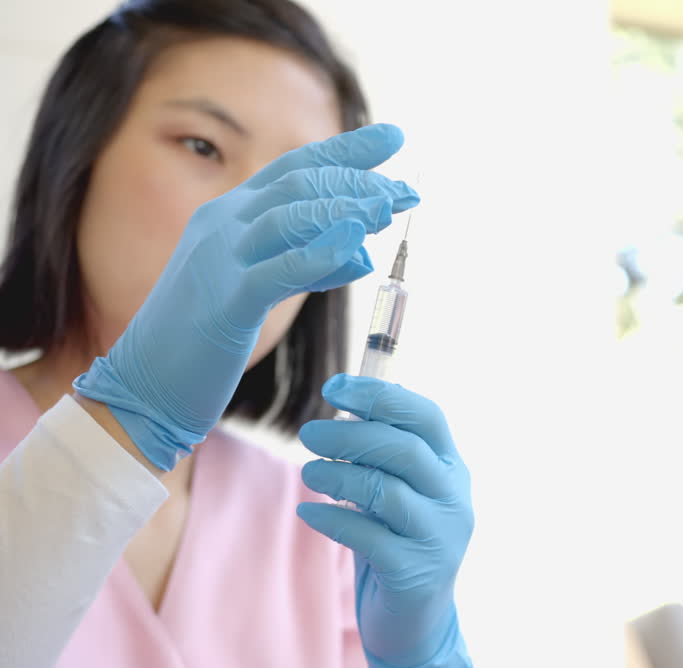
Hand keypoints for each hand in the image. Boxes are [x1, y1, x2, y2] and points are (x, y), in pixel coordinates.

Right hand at [73, 124, 417, 470]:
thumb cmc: (204, 339)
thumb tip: (363, 251)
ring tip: (390, 208)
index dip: (346, 148)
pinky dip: (321, 254)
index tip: (394, 136)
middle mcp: (222, 224)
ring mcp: (221, 259)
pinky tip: (358, 245)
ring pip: (291, 215)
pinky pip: (280, 270)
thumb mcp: (263, 290)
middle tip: (406, 190)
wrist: (144, 385)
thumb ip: (309, 265)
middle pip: (299, 182)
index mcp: (228, 216)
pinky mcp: (226, 302)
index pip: (294, 166)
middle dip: (357, 179)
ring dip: (347, 207)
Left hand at [298, 374, 473, 667]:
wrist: (416, 621)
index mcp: (453, 469)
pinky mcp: (415, 573)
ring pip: (386, 491)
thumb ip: (386, 454)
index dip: (380, 396)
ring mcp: (439, 538)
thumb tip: (348, 405)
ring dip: (338, 475)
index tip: (334, 388)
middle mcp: (454, 499)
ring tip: (308, 472)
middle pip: (405, 450)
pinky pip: (367, 536)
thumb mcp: (401, 491)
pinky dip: (332, 519)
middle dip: (351, 435)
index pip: (426, 417)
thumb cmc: (400, 542)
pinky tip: (309, 512)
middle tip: (308, 434)